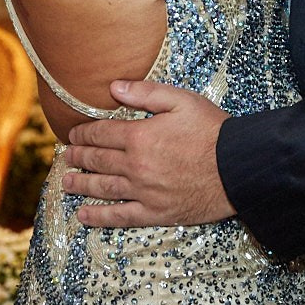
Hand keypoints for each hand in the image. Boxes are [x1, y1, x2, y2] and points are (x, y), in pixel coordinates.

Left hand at [62, 82, 233, 226]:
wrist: (238, 168)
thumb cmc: (212, 131)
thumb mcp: (181, 101)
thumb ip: (145, 93)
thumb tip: (114, 87)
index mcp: (140, 136)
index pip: (101, 134)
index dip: (84, 133)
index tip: (73, 134)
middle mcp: (136, 166)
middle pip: (98, 161)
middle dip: (78, 157)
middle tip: (66, 156)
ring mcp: (143, 192)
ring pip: (103, 188)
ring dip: (81, 185)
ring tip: (67, 182)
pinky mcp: (155, 213)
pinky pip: (120, 217)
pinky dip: (99, 217)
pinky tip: (83, 216)